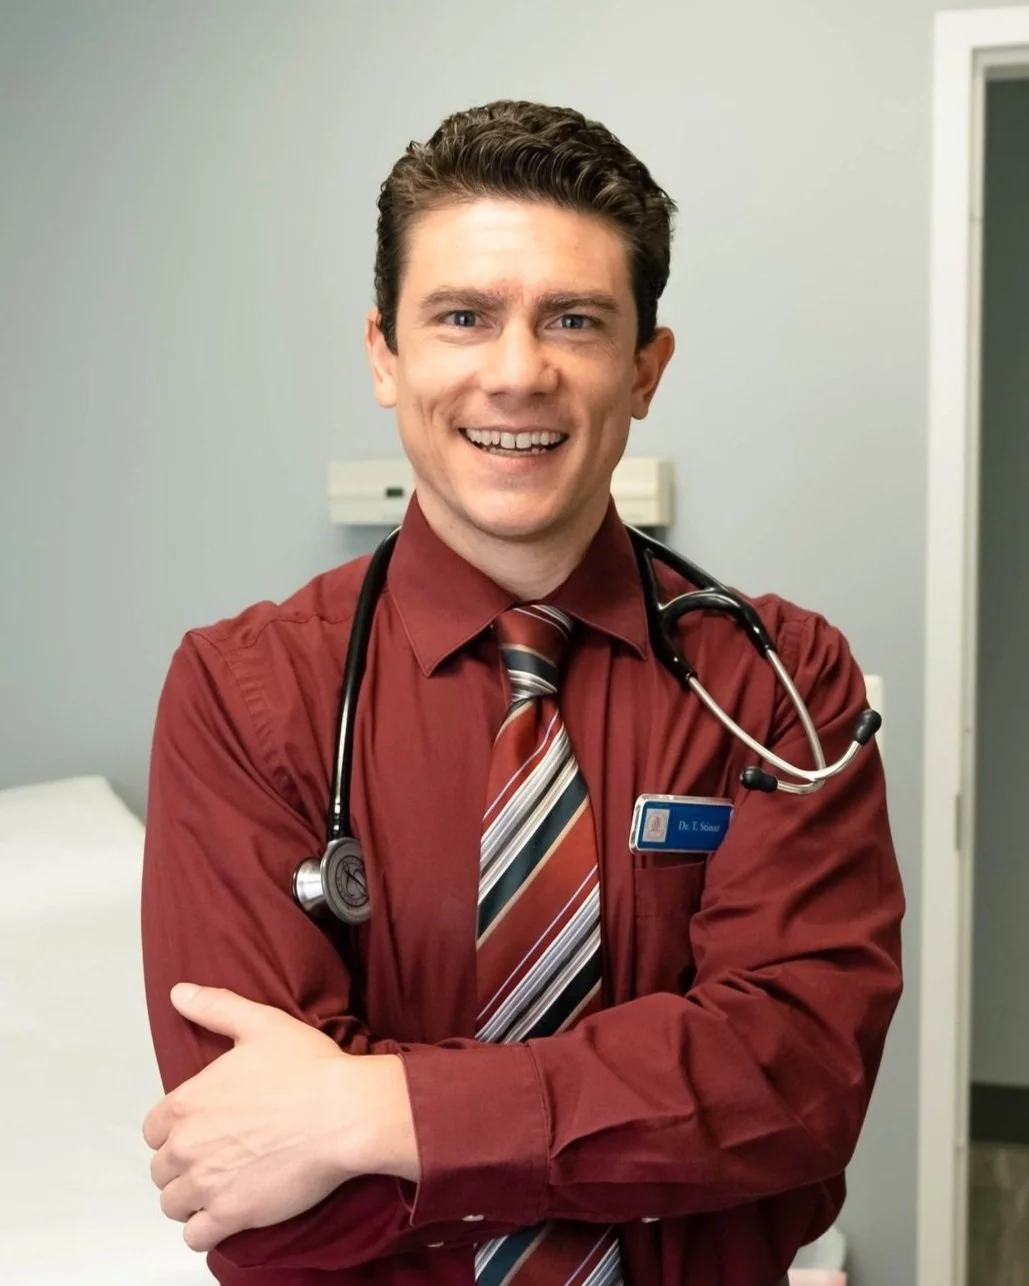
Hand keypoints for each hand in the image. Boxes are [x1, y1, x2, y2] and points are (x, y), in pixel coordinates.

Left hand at [142, 984, 417, 1251]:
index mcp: (189, 1101)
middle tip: (214, 1159)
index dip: (174, 1130)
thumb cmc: (310, 1069)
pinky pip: (196, 1237)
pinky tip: (226, 1216)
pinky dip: (206, 1230)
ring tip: (219, 1188)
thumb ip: (215, 1007)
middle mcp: (188, 1145)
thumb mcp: (261, 1023)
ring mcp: (207, 1183)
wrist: (346, 1112)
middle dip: (183, 1166)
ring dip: (191, 1200)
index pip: (153, 1129)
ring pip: (173, 1205)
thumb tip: (180, 993)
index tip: (199, 1129)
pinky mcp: (231, 1215)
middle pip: (161, 1170)